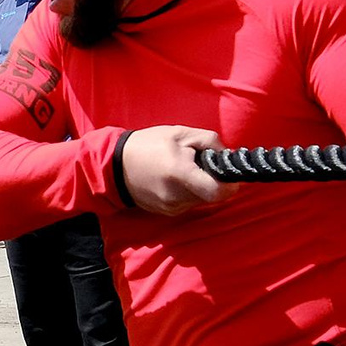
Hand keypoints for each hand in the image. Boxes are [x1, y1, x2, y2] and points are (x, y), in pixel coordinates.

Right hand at [117, 126, 232, 215]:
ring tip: (184, 170)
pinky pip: (188, 203)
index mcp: (181, 174)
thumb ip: (210, 141)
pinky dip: (188, 192)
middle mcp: (176, 196)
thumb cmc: (149, 145)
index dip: (230, 185)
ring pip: (201, 200)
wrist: (115, 166)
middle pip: (212, 196)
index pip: (218, 192)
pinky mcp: (167, 213)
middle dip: (212, 181)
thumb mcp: (181, 133)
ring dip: (200, 186)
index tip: (230, 175)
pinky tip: (174, 179)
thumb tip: (228, 156)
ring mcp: (171, 207)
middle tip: (201, 164)